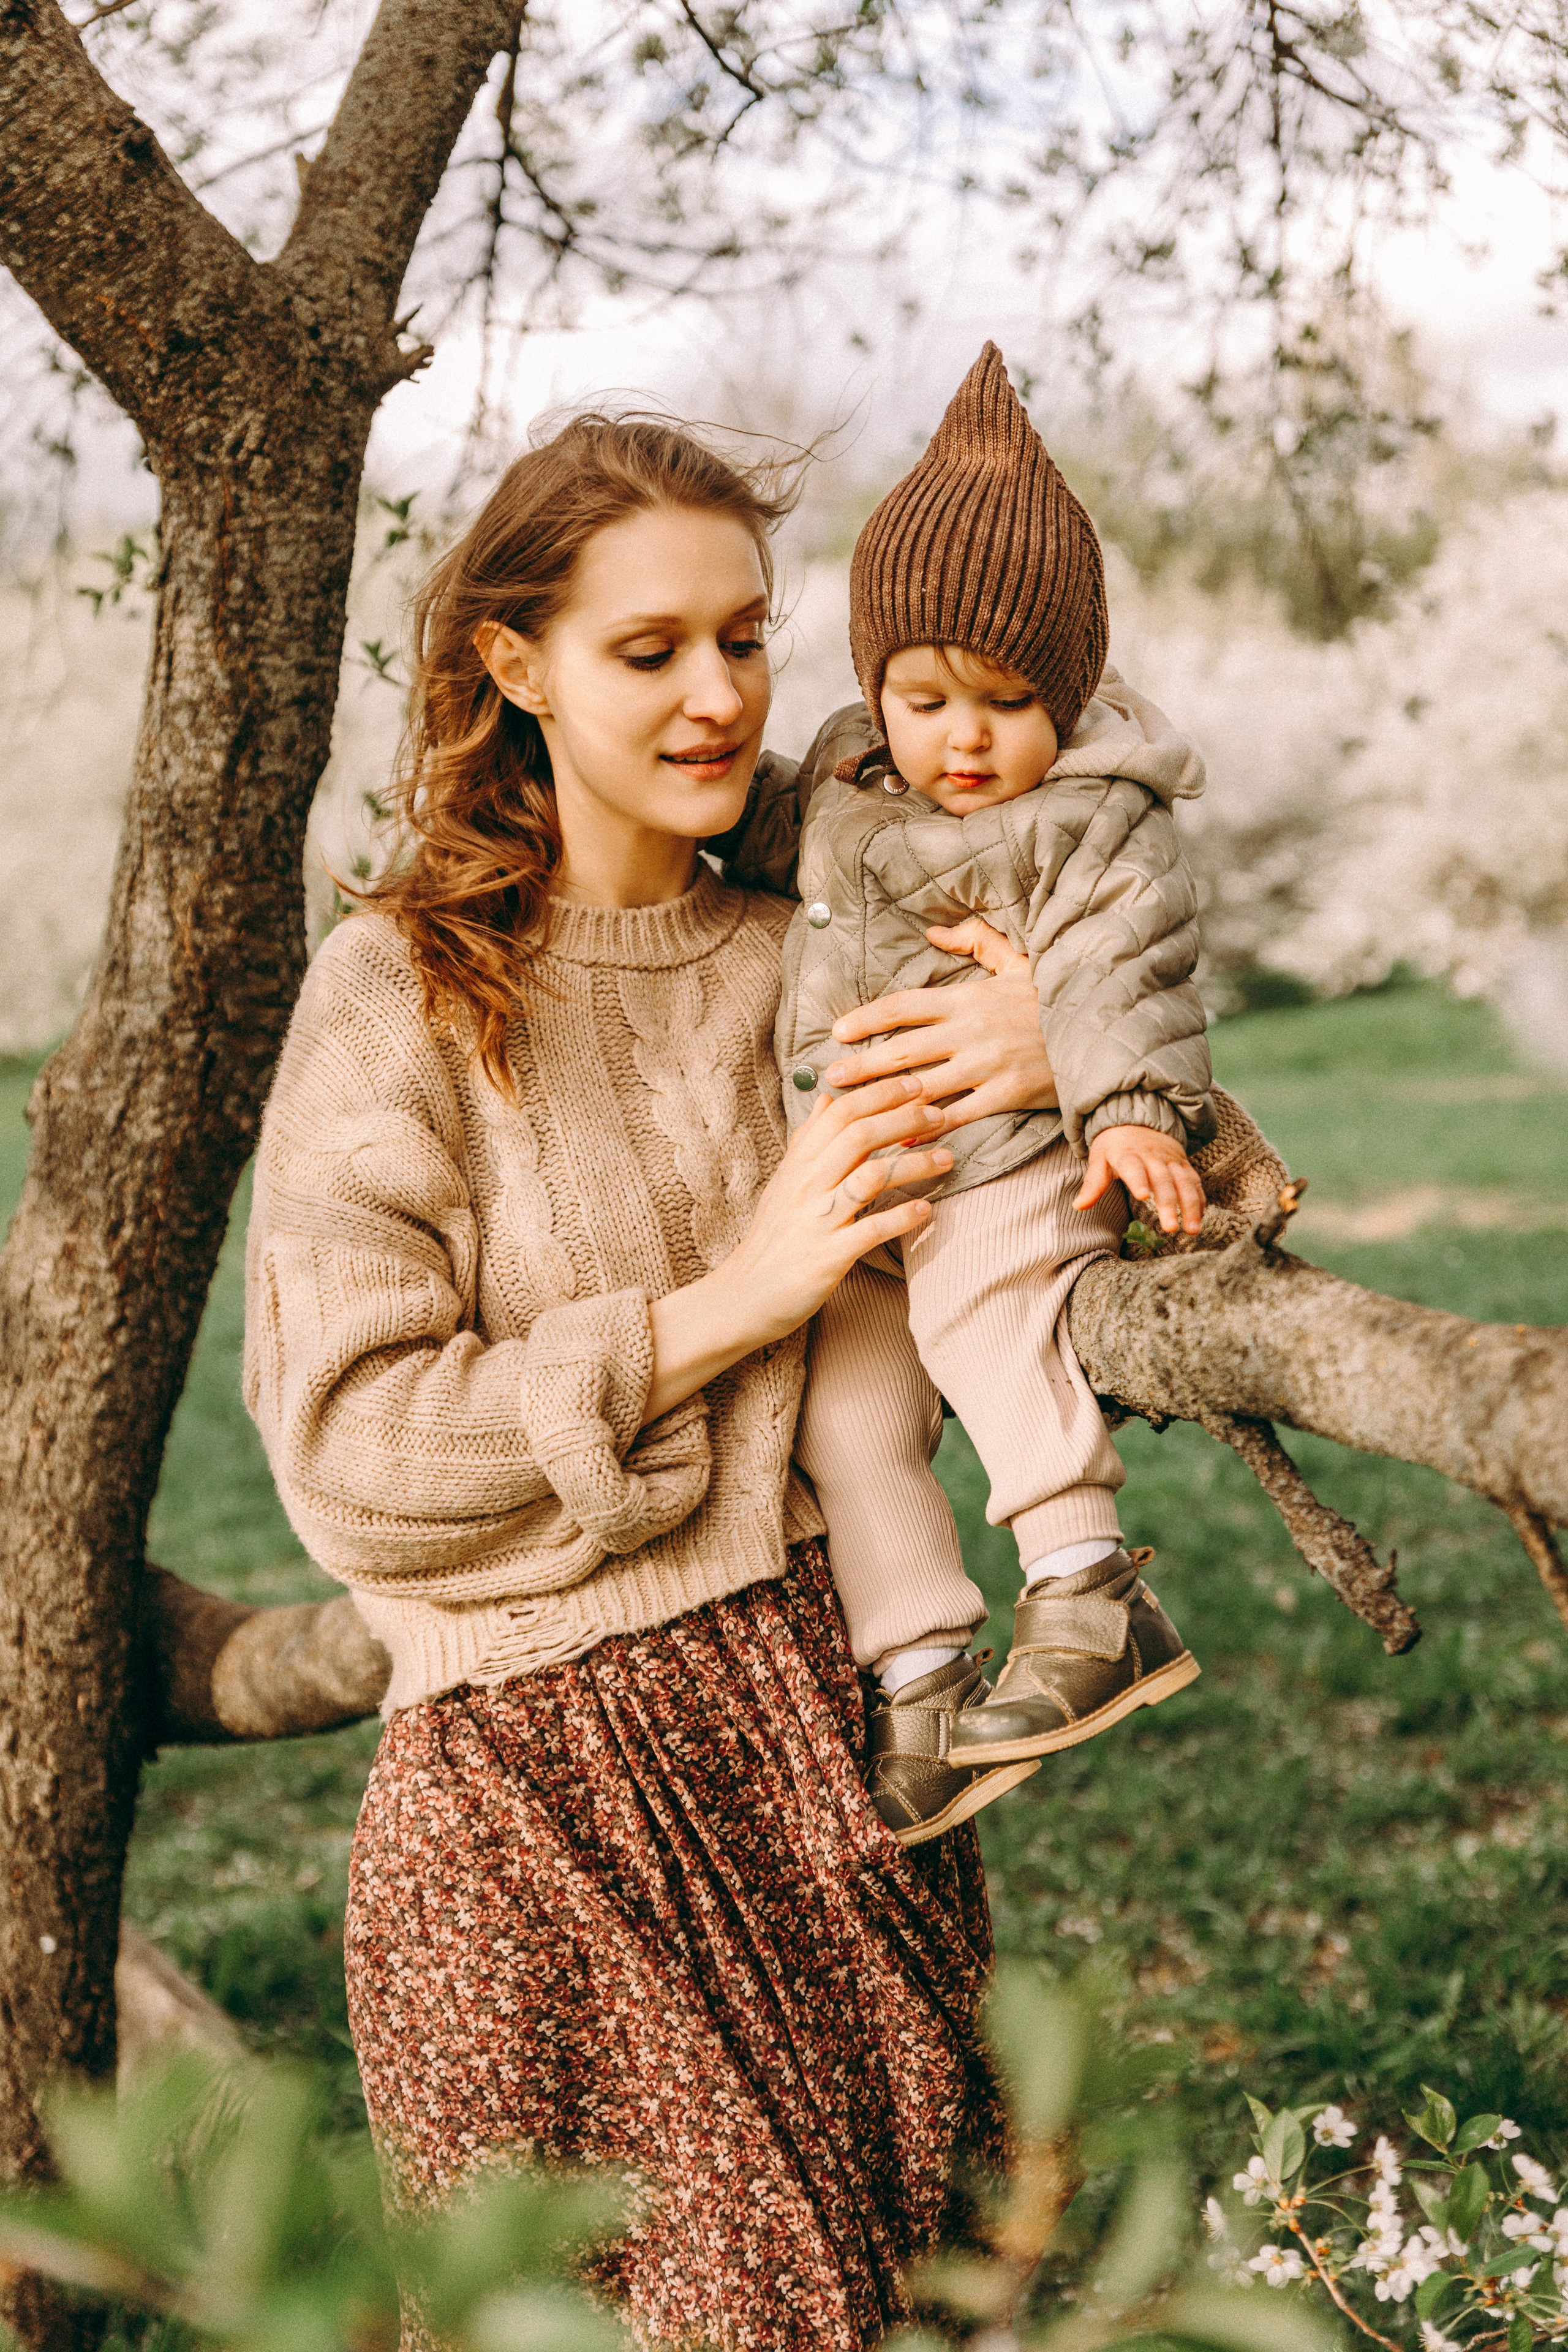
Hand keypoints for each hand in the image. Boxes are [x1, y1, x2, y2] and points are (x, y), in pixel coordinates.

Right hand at [644, 1075, 953, 1419]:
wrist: (743, 1296)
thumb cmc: (772, 1239)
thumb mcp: (783, 1182)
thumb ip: (807, 1141)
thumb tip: (826, 1098)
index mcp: (797, 1165)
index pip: (839, 1112)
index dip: (880, 1094)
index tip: (916, 1085)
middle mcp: (805, 1186)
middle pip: (858, 1135)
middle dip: (904, 1119)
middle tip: (940, 1116)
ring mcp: (815, 1221)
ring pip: (869, 1177)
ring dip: (913, 1164)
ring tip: (947, 1159)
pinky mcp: (827, 1257)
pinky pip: (869, 1231)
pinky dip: (900, 1218)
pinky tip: (926, 1209)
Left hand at [823, 915, 1056, 1131]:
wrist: (1102, 1028)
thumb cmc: (1054, 996)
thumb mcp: (1017, 960)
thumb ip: (975, 941)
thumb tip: (932, 934)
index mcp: (967, 998)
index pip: (904, 1006)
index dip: (867, 1018)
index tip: (839, 1031)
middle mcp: (970, 1031)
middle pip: (903, 1049)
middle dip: (862, 1064)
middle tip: (830, 1076)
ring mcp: (987, 1065)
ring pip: (922, 1085)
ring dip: (883, 1099)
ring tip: (851, 1110)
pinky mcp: (1006, 1094)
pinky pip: (958, 1116)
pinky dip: (927, 1128)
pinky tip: (900, 1139)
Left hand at [1075, 1124, 1205, 1235]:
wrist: (1137, 1120)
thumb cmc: (1115, 1146)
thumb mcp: (1099, 1158)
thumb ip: (1093, 1183)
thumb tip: (1078, 1206)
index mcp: (1127, 1154)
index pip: (1133, 1167)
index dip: (1139, 1180)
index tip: (1143, 1196)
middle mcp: (1152, 1157)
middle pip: (1162, 1181)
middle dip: (1168, 1204)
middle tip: (1170, 1228)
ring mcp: (1171, 1160)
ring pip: (1184, 1183)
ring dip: (1189, 1206)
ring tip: (1191, 1230)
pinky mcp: (1183, 1164)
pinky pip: (1194, 1182)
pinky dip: (1199, 1200)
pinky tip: (1199, 1218)